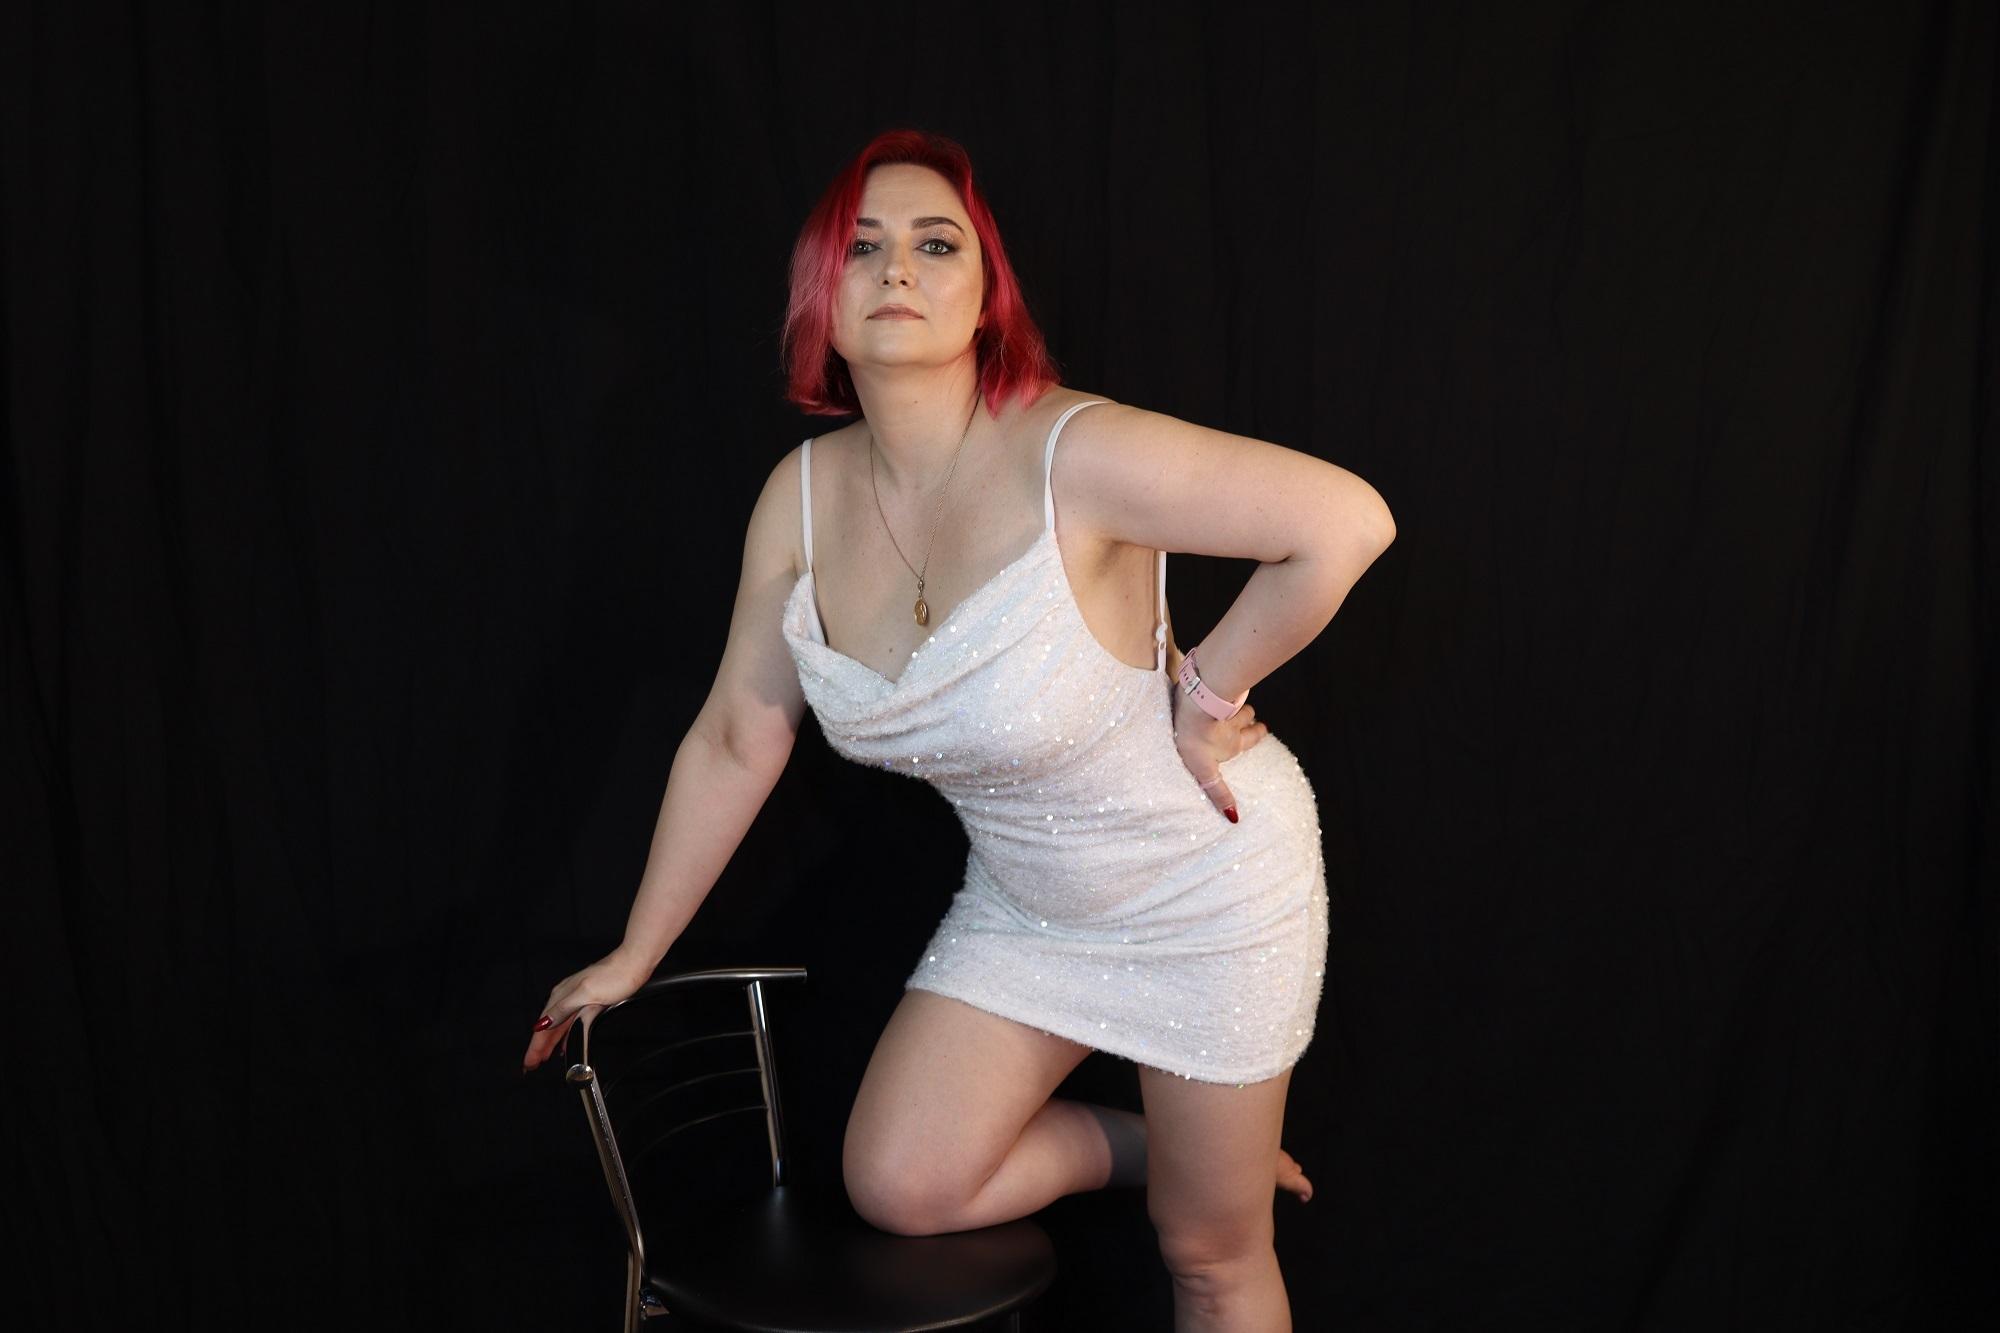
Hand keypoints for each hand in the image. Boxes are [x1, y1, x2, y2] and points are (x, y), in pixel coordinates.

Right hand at [522, 948, 655, 1073]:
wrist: (634, 963)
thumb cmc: (613, 975)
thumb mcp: (586, 993)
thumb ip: (563, 1008)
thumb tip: (544, 1022)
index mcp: (562, 995)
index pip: (543, 1025)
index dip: (535, 1045)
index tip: (530, 1061)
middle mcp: (567, 997)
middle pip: (548, 1027)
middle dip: (539, 1047)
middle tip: (532, 1064)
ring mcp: (578, 1000)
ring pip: (559, 1026)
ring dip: (550, 1043)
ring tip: (543, 1058)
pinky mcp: (590, 1002)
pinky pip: (572, 1024)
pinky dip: (566, 1036)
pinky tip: (565, 1044)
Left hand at [1170, 681, 1268, 821]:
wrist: (1195, 704)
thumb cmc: (1195, 738)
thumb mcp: (1204, 771)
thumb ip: (1218, 792)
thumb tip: (1234, 818)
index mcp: (1232, 743)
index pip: (1252, 737)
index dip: (1259, 733)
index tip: (1264, 729)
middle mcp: (1234, 723)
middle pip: (1249, 718)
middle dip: (1252, 720)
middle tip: (1255, 719)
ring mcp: (1227, 704)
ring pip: (1239, 702)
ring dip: (1239, 705)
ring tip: (1235, 706)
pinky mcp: (1216, 689)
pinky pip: (1225, 689)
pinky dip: (1224, 691)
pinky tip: (1216, 689)